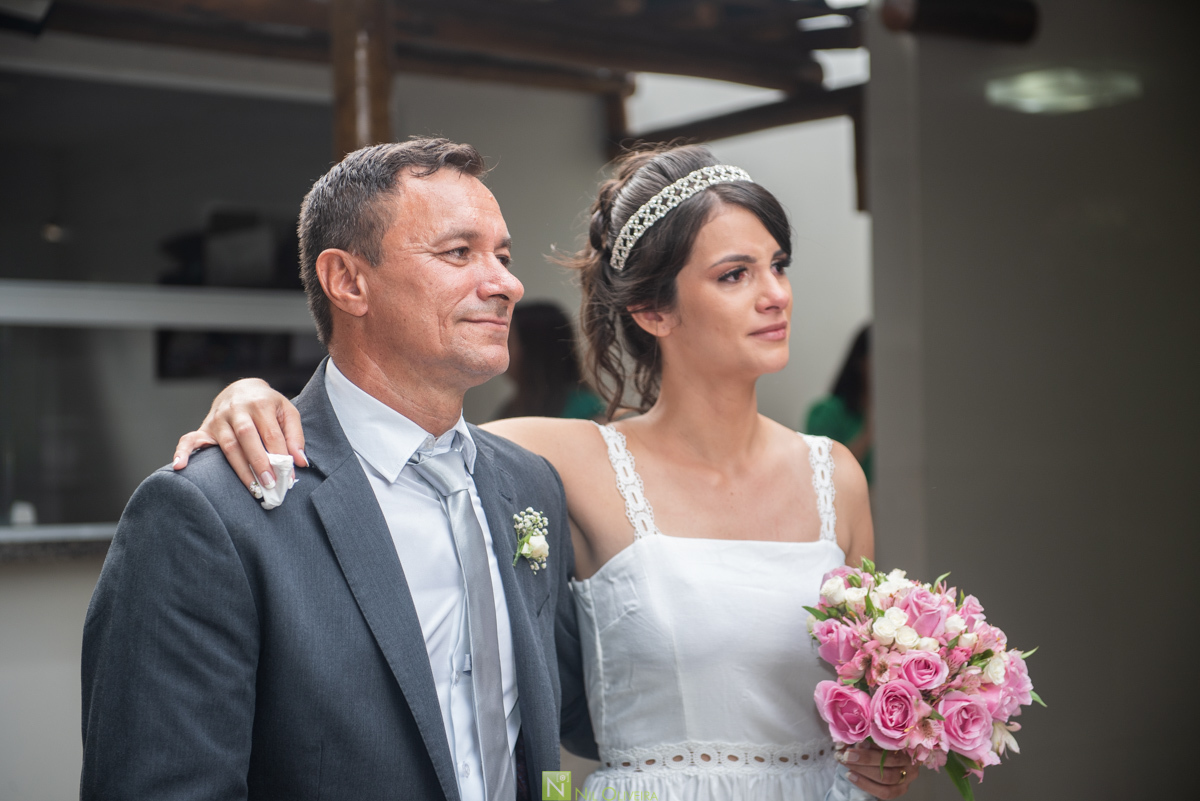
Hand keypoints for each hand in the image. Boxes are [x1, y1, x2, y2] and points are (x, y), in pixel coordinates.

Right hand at [172, 378, 306, 494]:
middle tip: (270, 484)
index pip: (272, 434)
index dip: (281, 456)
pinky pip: (189, 439)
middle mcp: (237, 410)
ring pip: (228, 445)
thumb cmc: (268, 405)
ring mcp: (219, 418)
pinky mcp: (205, 427)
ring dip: (239, 469)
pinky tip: (180, 466)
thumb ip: (295, 436)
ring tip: (253, 489)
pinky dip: (183, 452)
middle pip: (248, 438)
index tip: (289, 477)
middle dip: (259, 463)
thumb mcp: (287, 412)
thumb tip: (300, 462)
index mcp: (260, 404)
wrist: (242, 389)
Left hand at [836, 743, 916, 798]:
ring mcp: (907, 779)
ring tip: (847, 764)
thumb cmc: (878, 746)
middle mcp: (912, 763)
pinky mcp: (899, 790)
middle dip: (866, 758)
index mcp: (909, 745)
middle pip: (891, 761)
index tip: (857, 742)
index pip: (895, 743)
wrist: (883, 762)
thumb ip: (866, 738)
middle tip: (847, 755)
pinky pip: (884, 792)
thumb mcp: (873, 739)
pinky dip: (865, 784)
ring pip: (886, 778)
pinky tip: (851, 775)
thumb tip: (854, 741)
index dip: (875, 743)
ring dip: (863, 771)